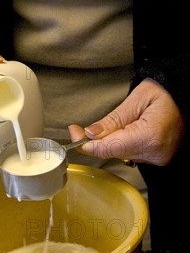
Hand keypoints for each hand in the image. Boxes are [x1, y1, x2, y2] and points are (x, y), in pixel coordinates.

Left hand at [68, 78, 184, 165]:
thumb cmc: (168, 94)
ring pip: (120, 155)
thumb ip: (112, 120)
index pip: (109, 148)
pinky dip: (122, 144)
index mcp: (149, 136)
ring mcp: (158, 158)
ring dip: (109, 142)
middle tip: (80, 130)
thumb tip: (89, 134)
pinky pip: (131, 154)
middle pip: (112, 153)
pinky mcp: (157, 159)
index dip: (87, 144)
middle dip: (95, 142)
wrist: (187, 99)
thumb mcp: (137, 99)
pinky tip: (123, 132)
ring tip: (113, 125)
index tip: (74, 134)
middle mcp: (154, 152)